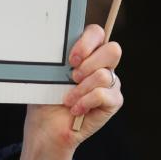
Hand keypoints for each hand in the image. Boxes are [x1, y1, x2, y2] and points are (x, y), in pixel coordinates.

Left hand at [17, 24, 122, 159]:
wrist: (47, 126)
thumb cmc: (47, 97)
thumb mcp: (49, 73)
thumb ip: (60, 57)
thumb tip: (56, 42)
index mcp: (87, 53)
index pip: (97, 33)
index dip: (87, 42)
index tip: (70, 58)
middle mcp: (102, 65)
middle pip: (112, 50)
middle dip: (89, 63)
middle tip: (72, 77)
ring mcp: (110, 83)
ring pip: (104, 75)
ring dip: (81, 88)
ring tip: (68, 98)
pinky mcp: (113, 101)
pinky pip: (104, 95)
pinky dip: (86, 102)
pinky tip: (75, 109)